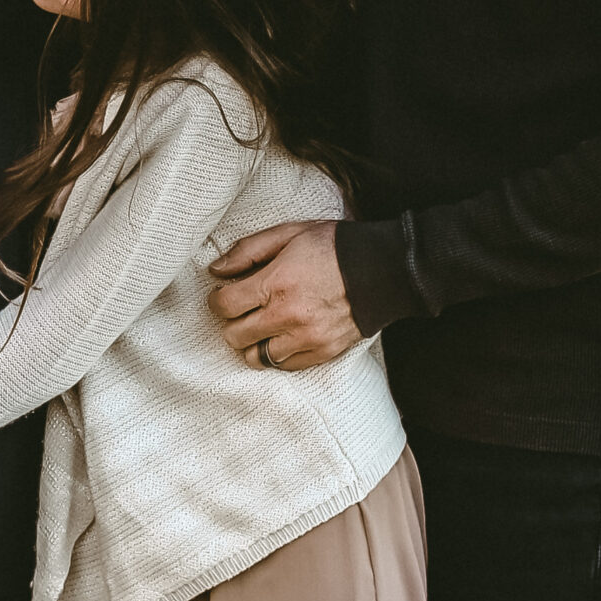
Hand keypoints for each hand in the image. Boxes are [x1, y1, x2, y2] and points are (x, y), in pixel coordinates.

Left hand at [208, 220, 363, 370]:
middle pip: (235, 336)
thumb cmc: (334, 247)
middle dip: (232, 322)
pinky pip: (284, 366)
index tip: (222, 295)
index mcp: (277, 283)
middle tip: (242, 310)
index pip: (225, 306)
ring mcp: (307, 339)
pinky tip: (282, 336)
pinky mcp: (323, 353)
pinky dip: (277, 354)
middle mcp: (288, 316)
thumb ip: (247, 251)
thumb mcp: (288, 234)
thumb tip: (215, 270)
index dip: (216, 301)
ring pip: (256, 358)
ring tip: (261, 326)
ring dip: (252, 343)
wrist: (384, 270)